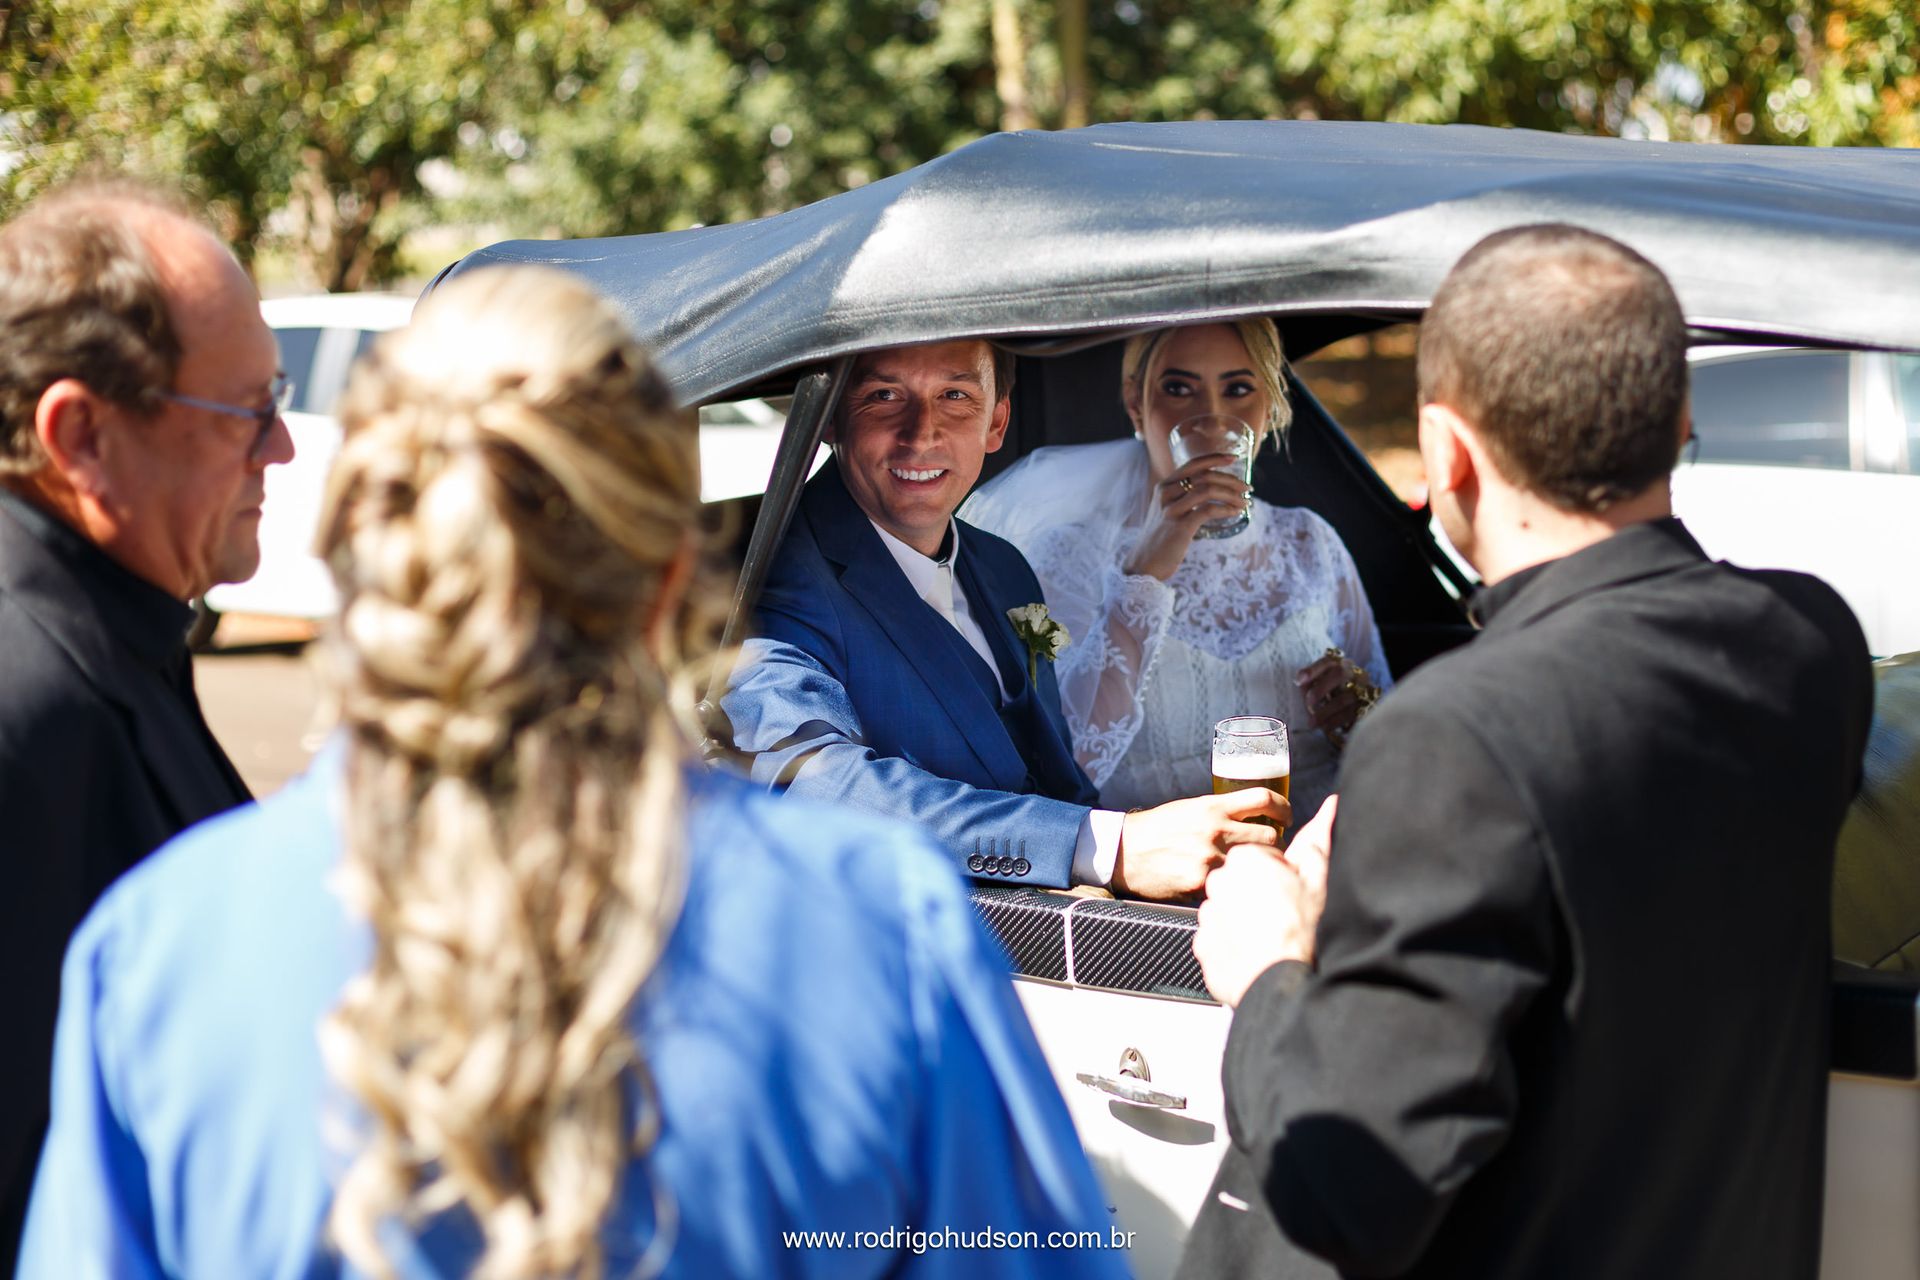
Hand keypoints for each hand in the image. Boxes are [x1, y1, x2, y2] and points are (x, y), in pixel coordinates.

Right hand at [1111, 787, 1289, 901]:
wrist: (1123, 851)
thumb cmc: (1157, 830)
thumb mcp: (1190, 810)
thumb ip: (1220, 814)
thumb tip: (1251, 821)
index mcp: (1213, 807)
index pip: (1263, 798)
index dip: (1284, 807)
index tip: (1287, 817)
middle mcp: (1215, 829)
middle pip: (1269, 835)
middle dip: (1274, 845)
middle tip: (1269, 852)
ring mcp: (1209, 857)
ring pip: (1255, 864)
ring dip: (1257, 869)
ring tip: (1249, 873)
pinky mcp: (1200, 882)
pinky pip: (1231, 885)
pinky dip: (1231, 887)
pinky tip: (1225, 888)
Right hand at [1121, 454, 1252, 580]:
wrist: (1144, 563)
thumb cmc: (1161, 539)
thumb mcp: (1168, 511)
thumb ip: (1182, 499)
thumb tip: (1211, 492)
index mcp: (1164, 486)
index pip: (1193, 464)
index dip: (1215, 458)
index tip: (1234, 458)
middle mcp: (1166, 493)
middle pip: (1204, 475)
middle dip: (1231, 479)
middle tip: (1248, 488)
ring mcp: (1172, 509)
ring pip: (1208, 490)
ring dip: (1232, 494)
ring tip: (1245, 502)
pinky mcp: (1180, 526)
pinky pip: (1208, 510)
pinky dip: (1226, 509)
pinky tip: (1235, 512)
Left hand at [1194, 796, 1337, 1005]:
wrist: (1281, 982)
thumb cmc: (1303, 932)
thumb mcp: (1319, 879)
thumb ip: (1319, 839)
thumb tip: (1331, 806)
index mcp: (1245, 858)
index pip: (1258, 855)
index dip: (1277, 872)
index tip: (1287, 889)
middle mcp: (1218, 880)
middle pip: (1238, 879)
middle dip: (1256, 891)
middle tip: (1279, 913)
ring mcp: (1207, 913)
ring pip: (1226, 909)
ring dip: (1243, 917)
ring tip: (1267, 936)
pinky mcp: (1201, 944)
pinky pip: (1216, 937)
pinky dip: (1231, 942)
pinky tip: (1251, 950)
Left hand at [1296, 650, 1374, 734]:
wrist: (1364, 715)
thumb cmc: (1335, 699)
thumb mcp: (1322, 689)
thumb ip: (1310, 684)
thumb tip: (1300, 682)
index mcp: (1343, 666)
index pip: (1328, 661)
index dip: (1313, 669)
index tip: (1298, 681)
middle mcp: (1357, 674)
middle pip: (1340, 673)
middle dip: (1320, 688)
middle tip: (1308, 703)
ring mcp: (1365, 690)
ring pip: (1343, 698)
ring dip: (1323, 712)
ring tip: (1312, 723)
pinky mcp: (1369, 708)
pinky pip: (1349, 715)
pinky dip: (1334, 722)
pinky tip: (1325, 728)